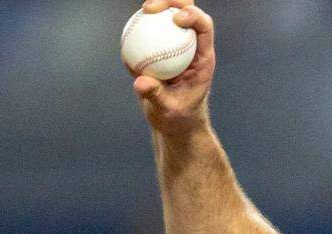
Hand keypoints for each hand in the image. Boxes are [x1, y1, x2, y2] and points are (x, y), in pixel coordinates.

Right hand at [127, 0, 215, 135]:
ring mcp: (174, 46)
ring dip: (154, 8)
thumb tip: (141, 82)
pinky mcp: (158, 50)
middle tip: (150, 7)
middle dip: (172, 1)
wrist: (174, 122)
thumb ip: (156, 96)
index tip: (175, 18)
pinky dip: (139, 27)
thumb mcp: (168, 110)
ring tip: (142, 11)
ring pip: (167, 18)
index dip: (192, 15)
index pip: (204, 27)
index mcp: (202, 58)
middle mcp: (191, 47)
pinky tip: (128, 29)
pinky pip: (149, 32)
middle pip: (186, 12)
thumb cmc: (178, 118)